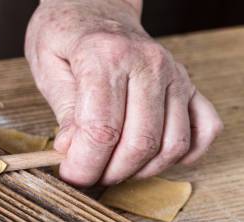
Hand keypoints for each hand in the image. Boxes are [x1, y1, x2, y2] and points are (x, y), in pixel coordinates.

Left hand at [25, 0, 222, 185]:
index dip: (85, 165)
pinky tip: (151, 156)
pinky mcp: (189, 86)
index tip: (70, 175)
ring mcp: (175, 75)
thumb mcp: (47, 66)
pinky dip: (181, 155)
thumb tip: (71, 149)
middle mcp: (148, 64)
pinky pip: (204, 131)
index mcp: (106, 56)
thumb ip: (63, 110)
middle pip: (140, 143)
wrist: (95, 9)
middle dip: (110, 173)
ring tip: (113, 167)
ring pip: (173, 145)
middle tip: (88, 174)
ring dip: (141, 170)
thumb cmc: (66, 37)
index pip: (102, 130)